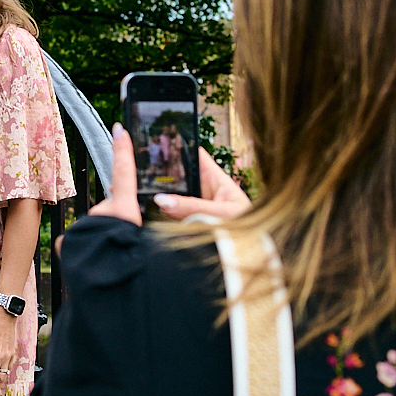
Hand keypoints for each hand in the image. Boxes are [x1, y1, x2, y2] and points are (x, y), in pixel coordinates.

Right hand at [88, 125, 252, 225]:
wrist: (254, 258)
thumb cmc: (249, 235)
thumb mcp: (220, 217)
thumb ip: (191, 208)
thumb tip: (162, 200)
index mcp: (217, 181)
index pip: (196, 156)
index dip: (180, 145)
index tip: (159, 137)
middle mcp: (206, 193)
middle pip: (180, 177)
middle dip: (163, 174)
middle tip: (141, 168)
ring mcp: (197, 210)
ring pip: (174, 198)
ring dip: (162, 197)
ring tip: (141, 190)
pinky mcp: (190, 226)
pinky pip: (173, 216)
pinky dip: (162, 215)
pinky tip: (148, 211)